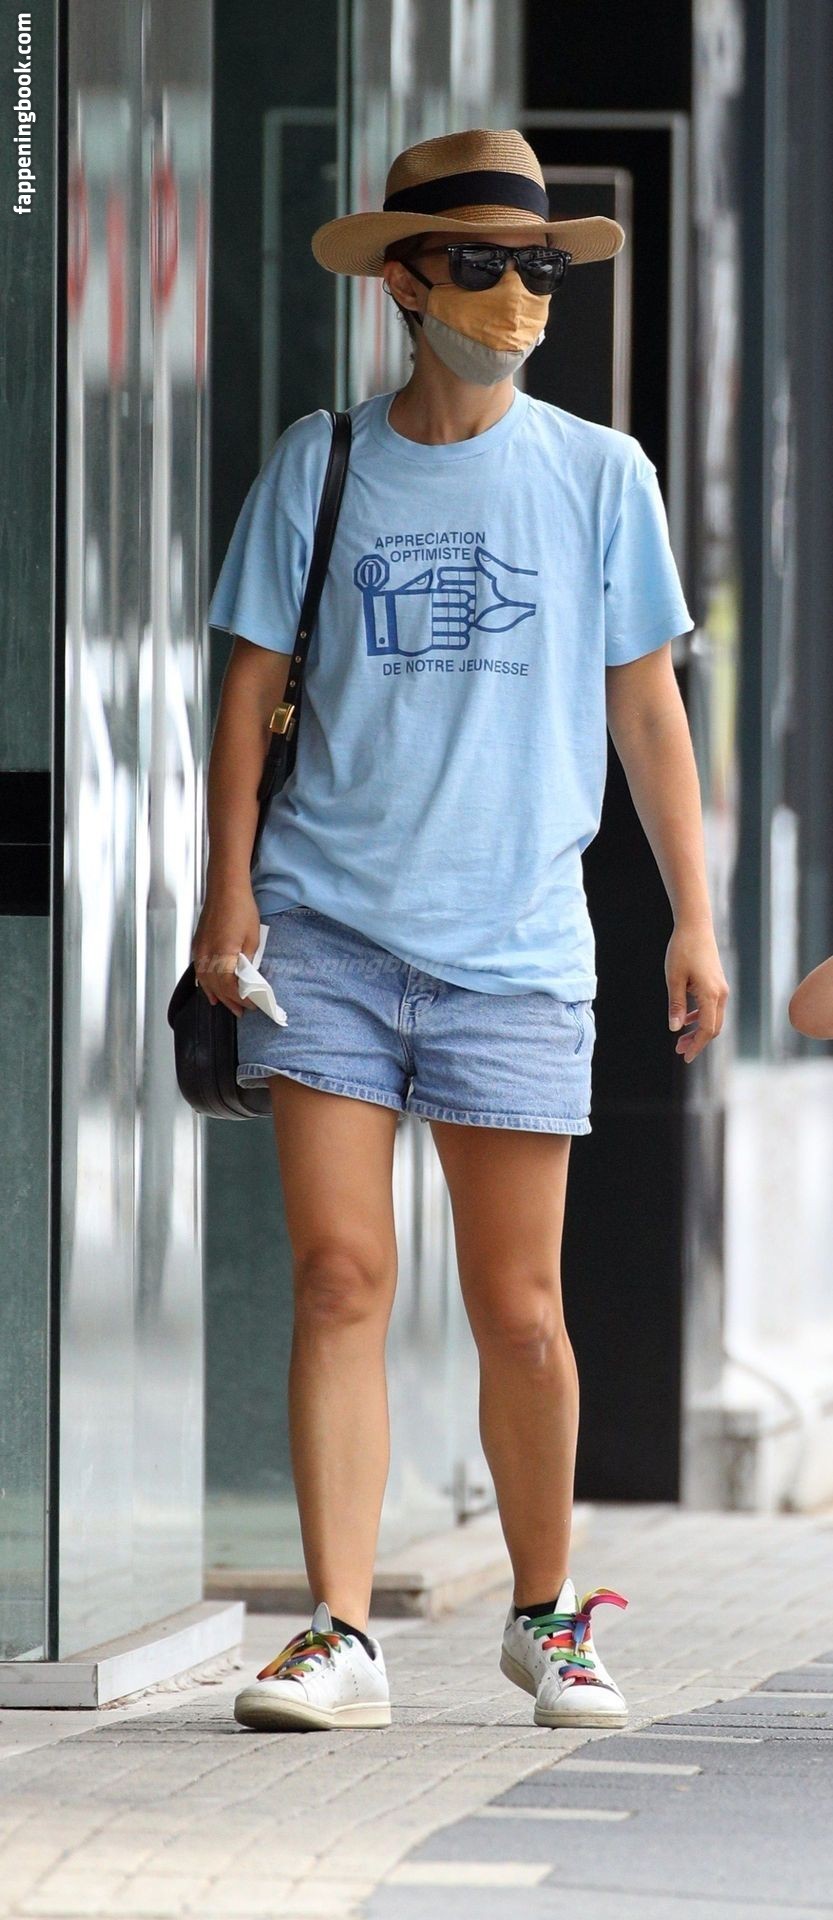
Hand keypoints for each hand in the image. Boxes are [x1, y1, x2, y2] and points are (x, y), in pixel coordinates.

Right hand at [192, 879, 260, 1017]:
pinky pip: (200, 971)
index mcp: (221, 955)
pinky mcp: (198, 945)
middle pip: (216, 987)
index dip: (241, 998)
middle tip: (241, 1011)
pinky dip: (205, 983)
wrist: (225, 887)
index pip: (230, 986)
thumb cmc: (240, 907)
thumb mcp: (253, 938)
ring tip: (226, 1006)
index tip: (252, 1005)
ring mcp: (200, 950)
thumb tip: (248, 975)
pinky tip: (209, 990)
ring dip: (217, 995)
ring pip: (205, 981)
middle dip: (230, 1001)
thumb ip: (248, 961)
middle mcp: (206, 955)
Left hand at [665, 919, 728, 1063]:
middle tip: (678, 1050)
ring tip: (680, 1039)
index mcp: (711, 995)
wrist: (695, 926)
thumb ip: (676, 1005)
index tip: (685, 1057)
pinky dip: (700, 1017)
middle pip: (713, 1027)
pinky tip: (686, 1020)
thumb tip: (675, 1028)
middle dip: (697, 1041)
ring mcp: (721, 988)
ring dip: (698, 1031)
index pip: (707, 1029)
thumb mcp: (673, 978)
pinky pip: (712, 1008)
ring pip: (713, 1018)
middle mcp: (721, 994)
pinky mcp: (717, 983)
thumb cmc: (682, 950)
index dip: (697, 1046)